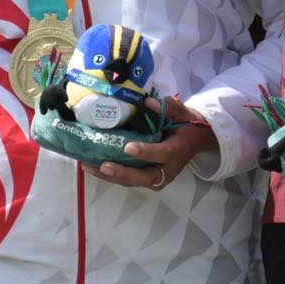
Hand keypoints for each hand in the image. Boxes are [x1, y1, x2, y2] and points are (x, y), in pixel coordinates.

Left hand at [88, 96, 216, 191]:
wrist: (195, 140)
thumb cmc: (187, 125)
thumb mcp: (184, 112)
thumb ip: (170, 107)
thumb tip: (148, 102)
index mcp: (177, 151)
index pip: (162, 153)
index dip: (146, 152)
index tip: (128, 147)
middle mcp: (167, 169)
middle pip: (144, 176)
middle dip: (123, 173)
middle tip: (104, 166)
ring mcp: (157, 176)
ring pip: (133, 181)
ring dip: (110, 176)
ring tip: (89, 166)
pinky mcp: (147, 177)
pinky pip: (128, 179)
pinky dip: (110, 175)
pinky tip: (92, 167)